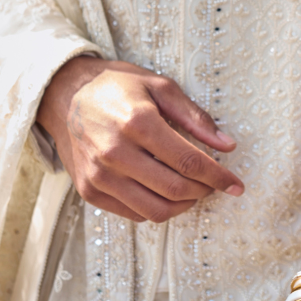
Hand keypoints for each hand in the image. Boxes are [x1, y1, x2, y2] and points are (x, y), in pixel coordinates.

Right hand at [36, 56, 242, 222]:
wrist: (63, 95)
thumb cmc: (116, 87)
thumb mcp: (160, 87)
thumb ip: (195, 117)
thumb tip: (228, 145)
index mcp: (137, 123)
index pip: (190, 162)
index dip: (219, 177)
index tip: (237, 184)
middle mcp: (116, 153)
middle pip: (176, 190)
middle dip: (205, 191)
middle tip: (214, 183)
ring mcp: (99, 176)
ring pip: (156, 210)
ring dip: (183, 205)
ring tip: (193, 190)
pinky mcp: (89, 190)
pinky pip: (134, 214)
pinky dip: (157, 208)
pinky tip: (165, 192)